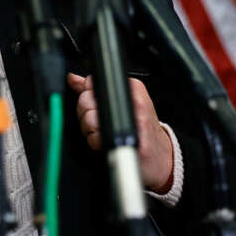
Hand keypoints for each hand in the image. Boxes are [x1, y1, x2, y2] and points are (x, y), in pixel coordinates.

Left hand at [66, 72, 174, 193]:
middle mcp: (134, 101)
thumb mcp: (122, 103)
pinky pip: (96, 139)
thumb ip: (96, 91)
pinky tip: (107, 142)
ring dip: (90, 130)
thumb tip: (73, 79)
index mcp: (132, 87)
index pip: (93, 83)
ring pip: (90, 119)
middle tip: (99, 121)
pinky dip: (96, 143)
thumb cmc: (141, 129)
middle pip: (88, 100)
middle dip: (86, 114)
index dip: (87, 96)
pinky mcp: (128, 140)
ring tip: (103, 132)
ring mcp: (132, 120)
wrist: (161, 156)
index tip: (95, 105)